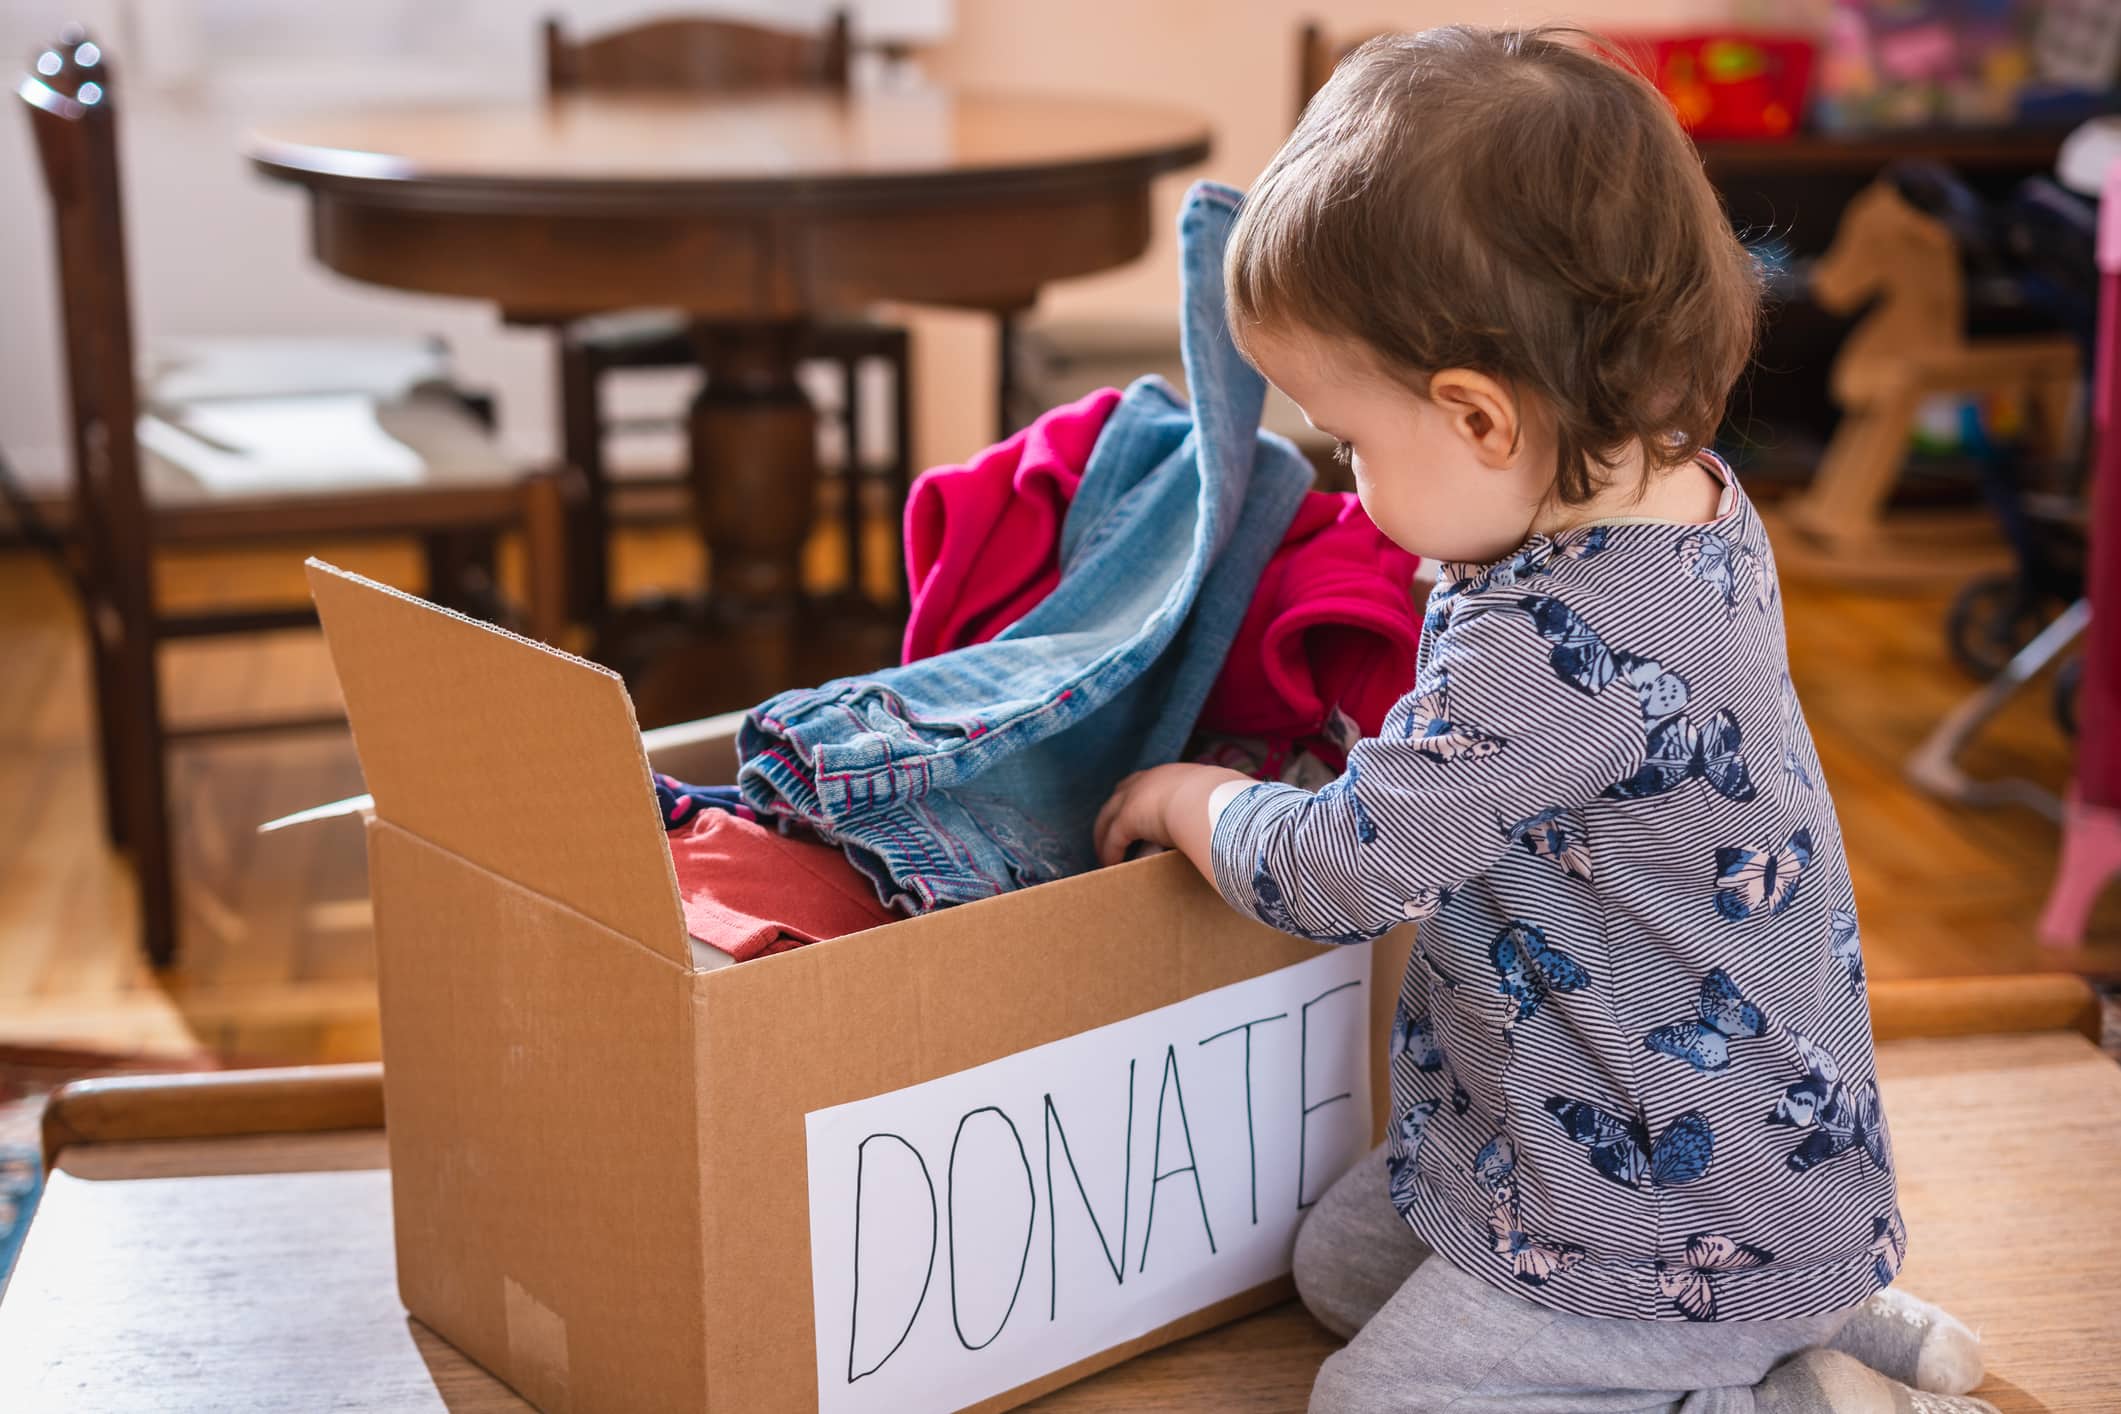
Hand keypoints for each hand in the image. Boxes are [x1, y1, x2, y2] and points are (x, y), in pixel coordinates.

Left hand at [1094, 763, 1247, 868]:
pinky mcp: (1128, 817)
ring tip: (1107, 852)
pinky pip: (1112, 837)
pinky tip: (1109, 863)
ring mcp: (1137, 796)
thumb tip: (1256, 819)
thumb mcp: (1231, 801)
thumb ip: (1232, 809)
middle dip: (1117, 809)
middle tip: (1116, 830)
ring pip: (1109, 815)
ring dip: (1105, 833)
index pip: (1154, 782)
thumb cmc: (1229, 802)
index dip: (1146, 797)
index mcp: (1177, 775)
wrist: (1212, 800)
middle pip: (1123, 792)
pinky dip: (1108, 850)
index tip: (1148, 813)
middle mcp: (1152, 780)